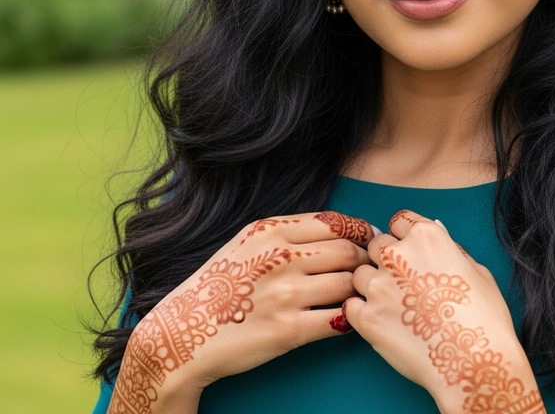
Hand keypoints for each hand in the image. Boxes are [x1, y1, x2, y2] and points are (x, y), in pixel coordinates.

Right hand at [108, 211, 374, 413]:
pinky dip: (350, 317)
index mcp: (271, 230)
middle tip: (369, 268)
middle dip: (364, 260)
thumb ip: (288, 231)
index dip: (360, 230)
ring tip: (359, 293)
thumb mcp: (248, 241)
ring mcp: (286, 293)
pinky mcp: (290, 330)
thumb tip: (337, 228)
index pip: (335, 222)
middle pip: (347, 251)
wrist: (182, 333)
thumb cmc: (218, 285)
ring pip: (348, 283)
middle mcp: (281, 257)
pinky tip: (347, 317)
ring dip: (359, 289)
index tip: (370, 238)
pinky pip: (339, 319)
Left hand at [345, 210, 545, 413]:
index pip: (399, 221)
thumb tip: (437, 231)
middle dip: (386, 259)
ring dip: (371, 285)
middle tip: (402, 282)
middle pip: (377, 245)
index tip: (408, 252)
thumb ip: (452, 248)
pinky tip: (380, 323)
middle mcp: (397, 254)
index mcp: (426, 237)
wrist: (475, 364)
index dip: (404, 237)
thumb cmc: (484, 319)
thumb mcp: (478, 271)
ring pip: (360, 274)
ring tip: (392, 306)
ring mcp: (378, 286)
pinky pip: (351, 306)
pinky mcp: (367, 317)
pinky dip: (361, 313)